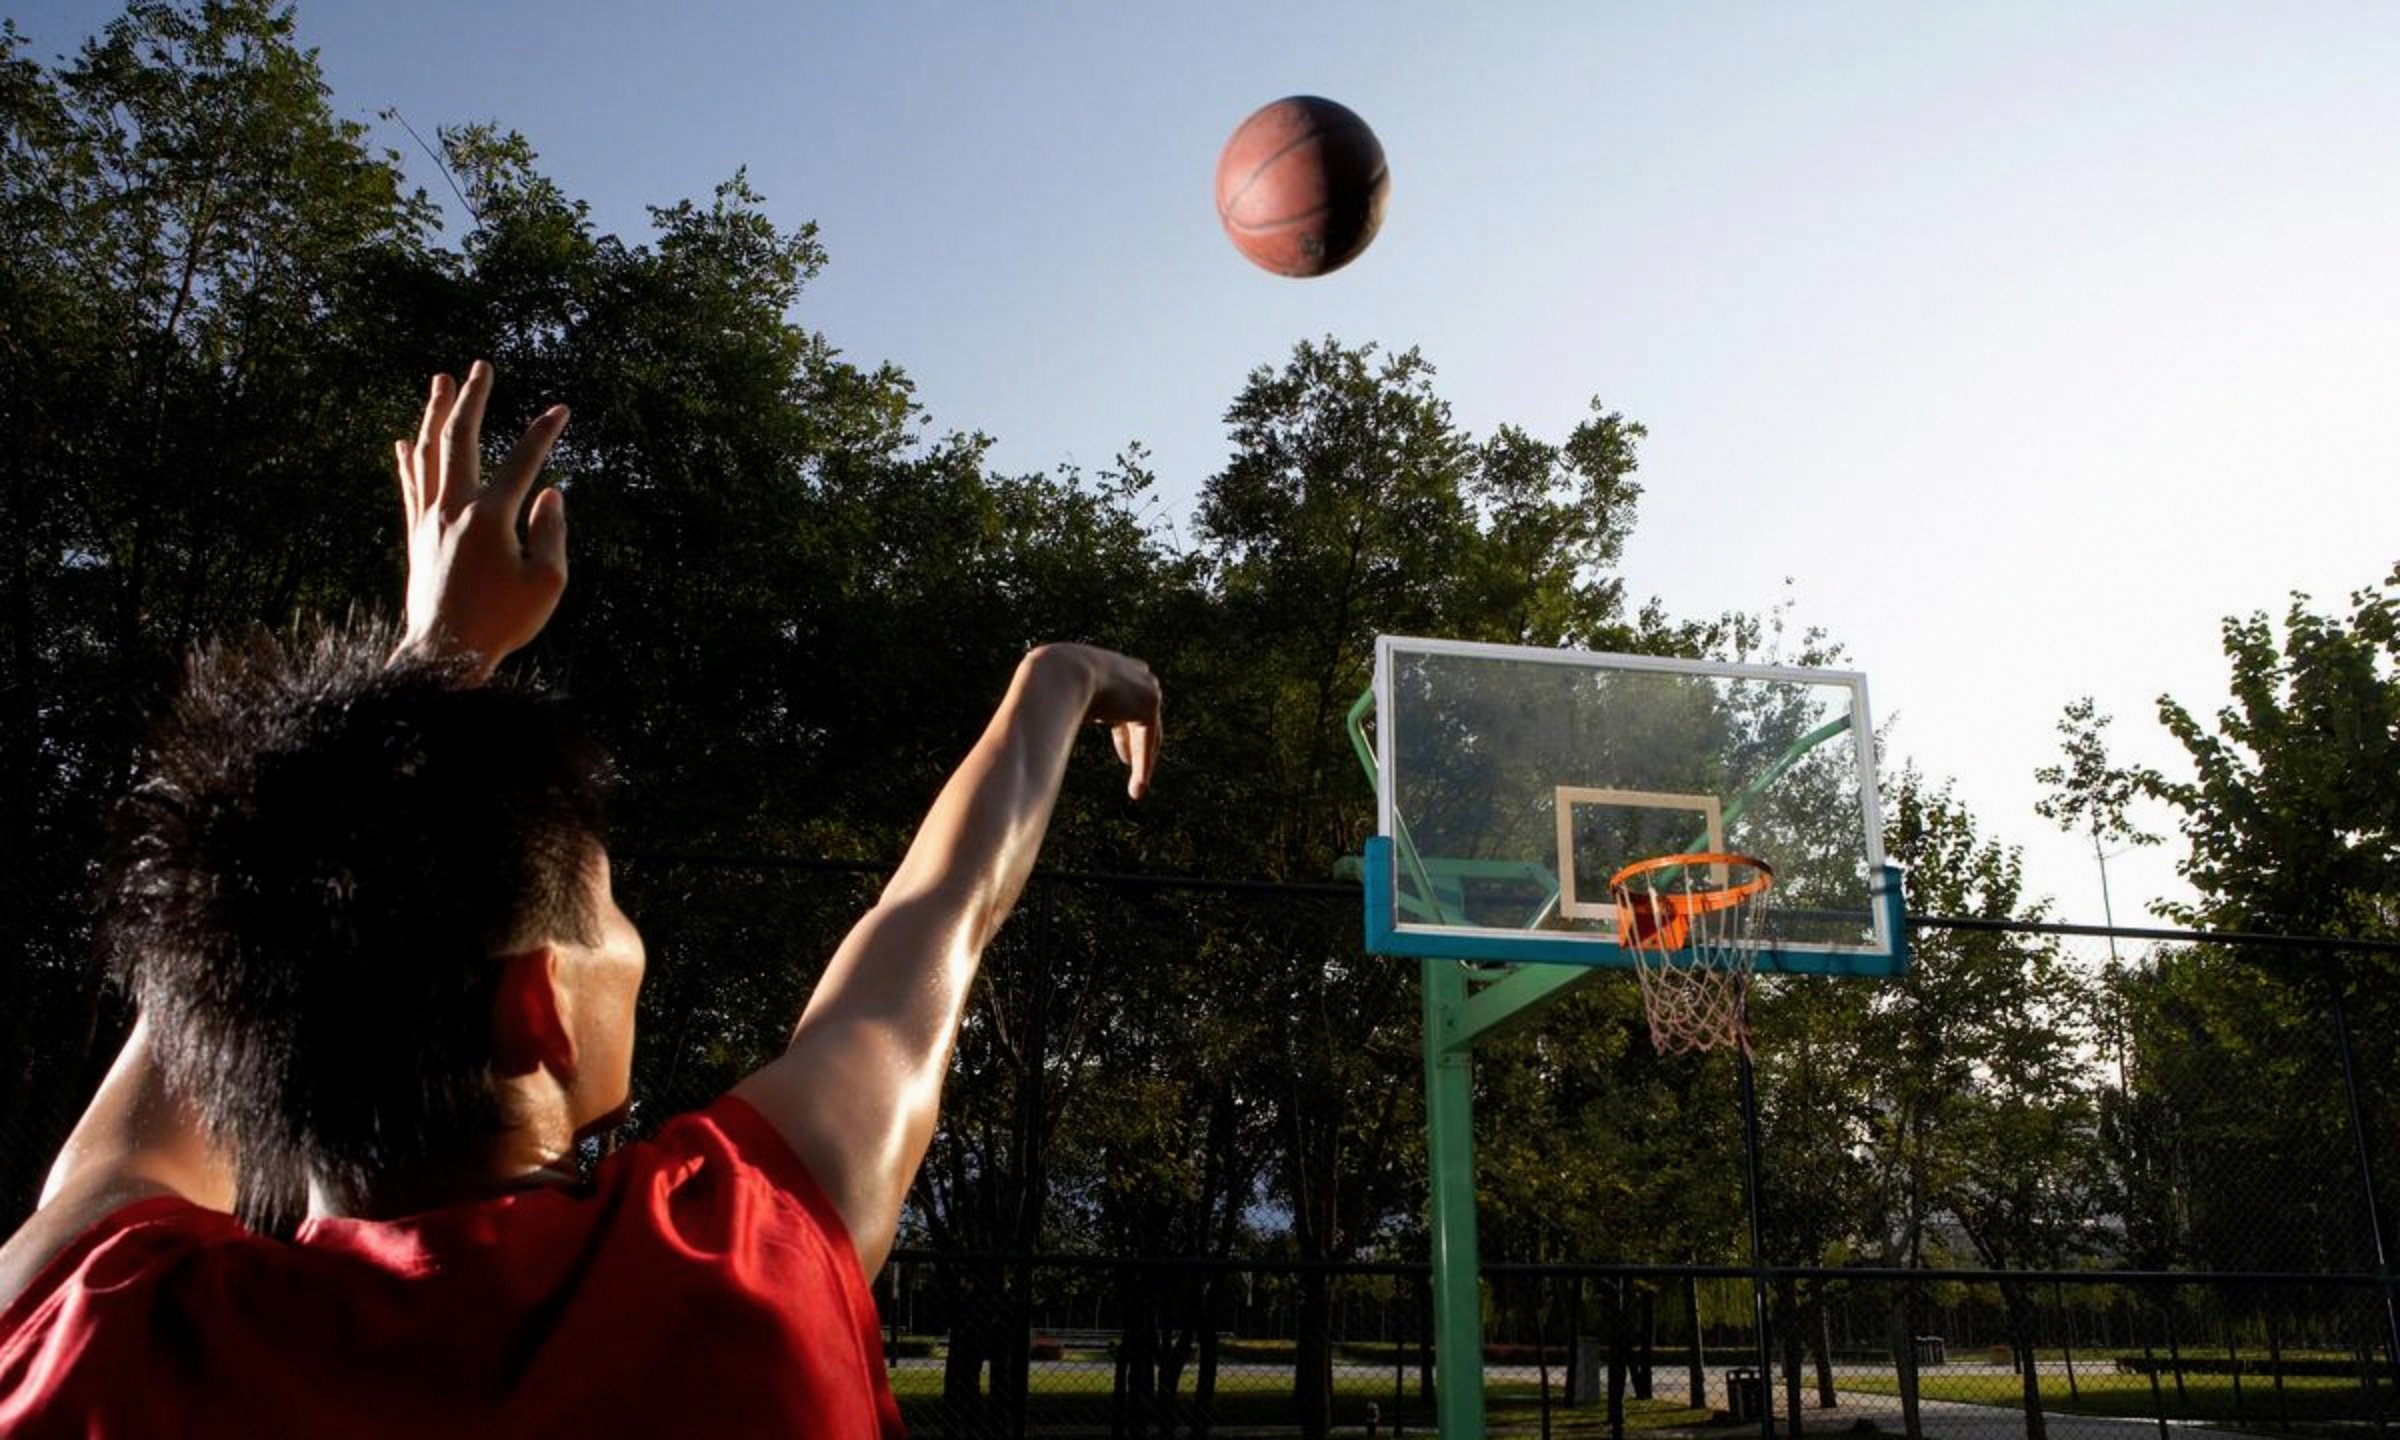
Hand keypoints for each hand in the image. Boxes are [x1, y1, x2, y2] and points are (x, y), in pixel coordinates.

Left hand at [392, 361, 570, 676]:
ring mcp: (429, 520)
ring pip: (427, 454)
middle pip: (458, 439)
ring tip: (440, 381)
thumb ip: (552, 533)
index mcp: (490, 518)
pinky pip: (409, 486)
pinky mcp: (415, 537)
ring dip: (434, 414)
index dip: (543, 433)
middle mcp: (453, 510)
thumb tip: (553, 493)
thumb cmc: (502, 623)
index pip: (522, 462)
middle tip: (480, 366)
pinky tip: (403, 440)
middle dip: (472, 399)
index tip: (561, 409)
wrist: (443, 655)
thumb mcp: (547, 583)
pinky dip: (406, 459)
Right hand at [1046, 644, 1161, 799]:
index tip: (1121, 750)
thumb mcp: (1054, 700)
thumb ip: (1058, 713)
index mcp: (1109, 668)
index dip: (1122, 727)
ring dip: (1142, 761)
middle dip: (1135, 742)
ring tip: (1136, 787)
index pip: (1123, 699)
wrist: (1058, 674)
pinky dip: (1143, 765)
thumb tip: (1040, 731)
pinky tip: (1137, 788)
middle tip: (1128, 763)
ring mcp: (1143, 686)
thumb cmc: (1047, 687)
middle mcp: (1131, 673)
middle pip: (1141, 715)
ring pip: (1147, 732)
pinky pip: (1148, 740)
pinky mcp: (1148, 703)